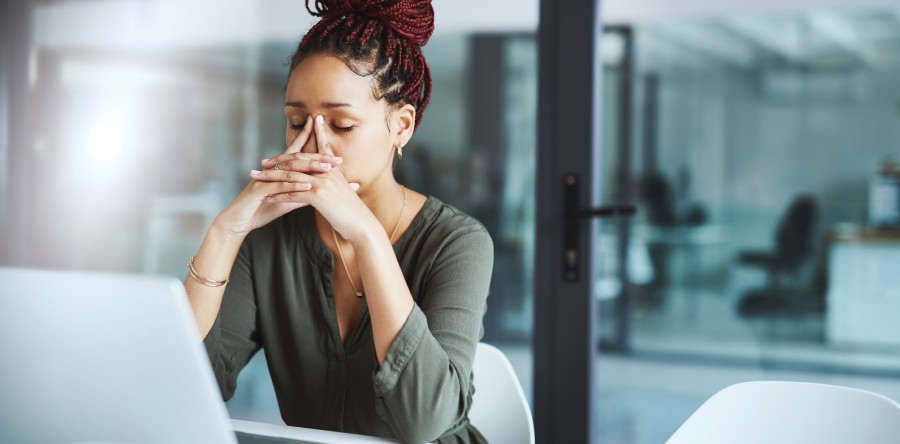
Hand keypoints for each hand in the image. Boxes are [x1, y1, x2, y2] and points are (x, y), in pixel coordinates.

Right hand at [212, 116, 348, 238]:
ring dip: (310, 169)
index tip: (333, 146)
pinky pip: (279, 186)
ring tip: (327, 170)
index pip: (298, 155)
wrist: (238, 222)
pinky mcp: (259, 190)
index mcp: (279, 172)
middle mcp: (272, 171)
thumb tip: (320, 192)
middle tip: (338, 159)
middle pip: (298, 160)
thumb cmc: (261, 210)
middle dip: (319, 158)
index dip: (312, 147)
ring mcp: (265, 179)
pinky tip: (308, 187)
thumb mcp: (286, 202)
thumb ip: (302, 195)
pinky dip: (294, 186)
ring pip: (290, 170)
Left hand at [255, 115, 377, 240]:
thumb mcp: (344, 191)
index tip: (300, 128)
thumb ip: (335, 182)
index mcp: (333, 169)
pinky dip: (279, 195)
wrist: (362, 225)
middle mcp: (327, 172)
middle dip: (278, 160)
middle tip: (263, 162)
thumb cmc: (353, 212)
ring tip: (257, 179)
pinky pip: (293, 193)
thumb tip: (328, 179)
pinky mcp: (318, 196)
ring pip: (291, 176)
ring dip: (271, 178)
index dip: (310, 135)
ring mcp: (322, 182)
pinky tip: (268, 197)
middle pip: (298, 160)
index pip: (319, 147)